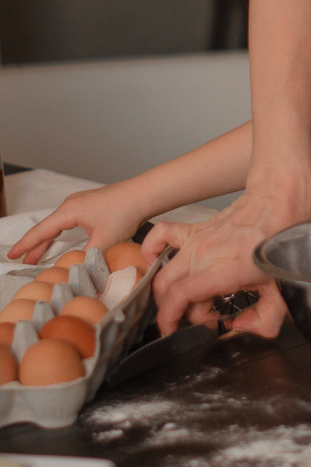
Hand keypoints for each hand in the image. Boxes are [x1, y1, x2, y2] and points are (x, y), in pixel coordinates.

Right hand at [8, 184, 144, 264]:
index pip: (42, 230)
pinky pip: (67, 223)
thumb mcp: (104, 240)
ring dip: (47, 241)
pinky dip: (59, 235)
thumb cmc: (125, 211)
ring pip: (57, 225)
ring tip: (36, 257)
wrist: (143, 194)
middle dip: (34, 245)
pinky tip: (60, 244)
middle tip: (21, 261)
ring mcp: (80, 203)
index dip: (26, 245)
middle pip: (47, 228)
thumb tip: (76, 272)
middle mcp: (71, 204)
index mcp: (69, 210)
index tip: (12, 255)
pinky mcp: (89, 206)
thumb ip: (86, 257)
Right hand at [143, 187, 303, 337]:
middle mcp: (203, 255)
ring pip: (162, 272)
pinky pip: (161, 235)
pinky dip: (152, 250)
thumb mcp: (282, 289)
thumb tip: (242, 327)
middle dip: (180, 311)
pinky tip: (159, 264)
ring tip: (189, 298)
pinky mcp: (194, 229)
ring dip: (168, 292)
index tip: (172, 329)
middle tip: (204, 314)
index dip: (169, 319)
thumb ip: (266, 320)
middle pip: (169, 291)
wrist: (277, 199)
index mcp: (223, 270)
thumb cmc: (278, 239)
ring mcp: (196, 240)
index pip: (179, 296)